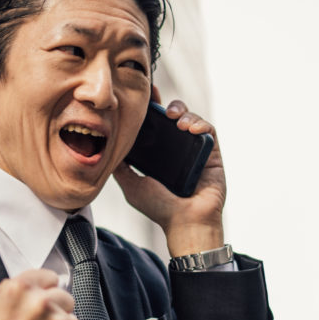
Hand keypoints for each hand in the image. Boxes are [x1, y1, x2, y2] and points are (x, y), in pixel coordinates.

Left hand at [113, 98, 225, 255]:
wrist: (186, 222)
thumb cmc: (160, 209)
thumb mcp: (132, 185)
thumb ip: (120, 167)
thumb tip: (106, 148)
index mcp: (159, 155)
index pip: (155, 126)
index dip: (151, 109)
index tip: (145, 96)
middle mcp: (177, 150)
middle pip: (174, 117)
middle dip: (167, 105)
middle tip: (160, 103)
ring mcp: (195, 151)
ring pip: (191, 119)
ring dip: (184, 112)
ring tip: (175, 119)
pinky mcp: (212, 154)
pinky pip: (209, 131)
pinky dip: (200, 124)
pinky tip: (190, 128)